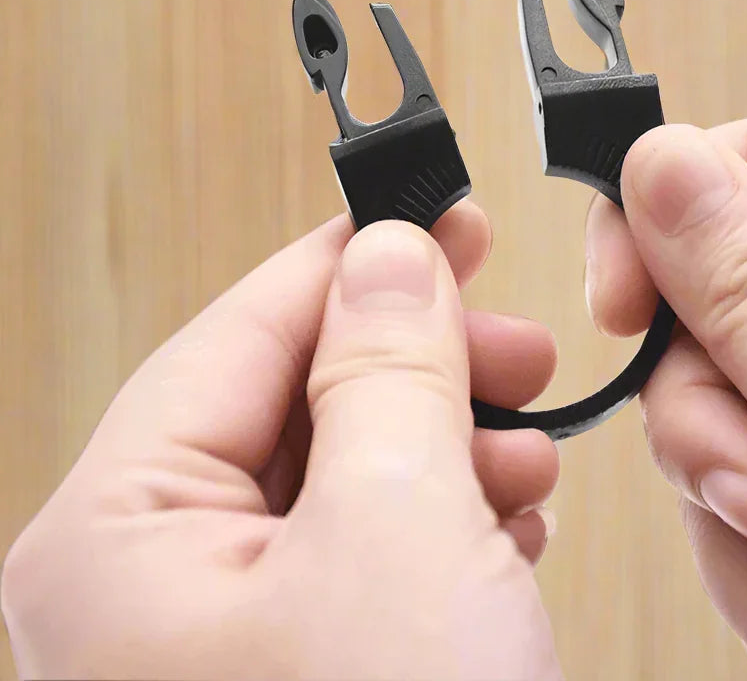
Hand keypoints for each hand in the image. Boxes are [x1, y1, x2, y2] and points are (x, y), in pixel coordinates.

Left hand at [1, 203, 562, 679]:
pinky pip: (359, 552)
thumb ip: (389, 365)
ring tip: (523, 447)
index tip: (439, 218)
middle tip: (513, 336)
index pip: (240, 333)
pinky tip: (500, 522)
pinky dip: (436, 517)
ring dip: (439, 441)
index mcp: (116, 538)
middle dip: (414, 361)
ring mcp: (218, 646)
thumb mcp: (399, 527)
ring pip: (335, 476)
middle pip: (289, 402)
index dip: (352, 262)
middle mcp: (145, 590)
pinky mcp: (296, 678)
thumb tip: (391, 250)